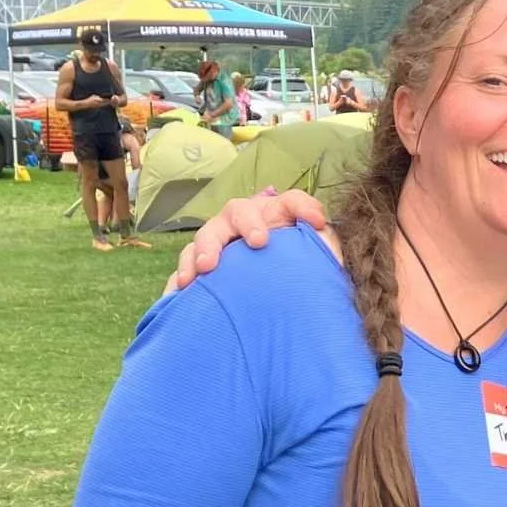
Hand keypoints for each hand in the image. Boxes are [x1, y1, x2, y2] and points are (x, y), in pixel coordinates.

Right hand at [169, 188, 328, 290]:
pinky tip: (181, 291)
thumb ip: (324, 250)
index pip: (291, 201)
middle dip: (248, 224)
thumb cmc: (296, 276)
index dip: (304, 206)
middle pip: (239, 211)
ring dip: (205, 250)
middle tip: (259, 243)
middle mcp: (243, 223)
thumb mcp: (317, 262)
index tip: (317, 221)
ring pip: (206, 236)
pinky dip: (181, 277)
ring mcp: (218, 243)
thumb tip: (326, 239)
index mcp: (276, 216)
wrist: (270, 304)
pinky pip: (184, 267)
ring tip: (206, 270)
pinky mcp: (198, 267)